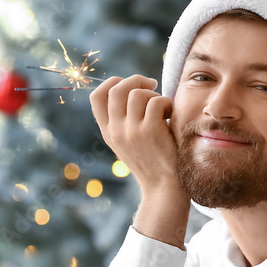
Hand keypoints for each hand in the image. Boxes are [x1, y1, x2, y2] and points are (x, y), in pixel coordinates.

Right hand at [90, 74, 184, 197]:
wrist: (164, 187)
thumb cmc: (153, 161)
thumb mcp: (129, 142)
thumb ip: (124, 120)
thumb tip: (130, 88)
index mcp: (108, 132)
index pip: (96, 97)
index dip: (112, 82)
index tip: (129, 83)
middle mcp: (116, 131)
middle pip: (117, 89)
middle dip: (135, 79)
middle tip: (152, 85)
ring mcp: (131, 131)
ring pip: (137, 93)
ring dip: (153, 94)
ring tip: (163, 108)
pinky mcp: (150, 131)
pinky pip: (156, 102)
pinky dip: (166, 103)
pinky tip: (170, 116)